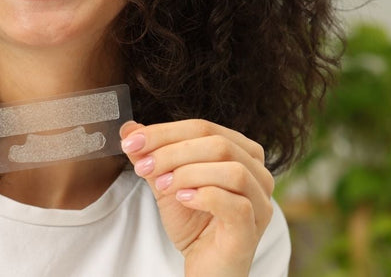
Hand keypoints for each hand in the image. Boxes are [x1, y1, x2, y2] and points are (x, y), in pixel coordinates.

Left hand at [120, 119, 274, 276]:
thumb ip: (153, 157)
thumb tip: (130, 129)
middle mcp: (258, 174)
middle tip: (143, 165)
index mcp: (242, 154)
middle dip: (173, 151)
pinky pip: (235, 204)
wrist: (204, 268)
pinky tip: (182, 199)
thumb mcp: (167, 185)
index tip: (132, 140)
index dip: (166, 131)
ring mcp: (260, 202)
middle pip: (218, 144)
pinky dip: (204, 196)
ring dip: (189, 173)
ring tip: (162, 186)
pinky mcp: (252, 229)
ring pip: (232, 170)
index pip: (205, 128)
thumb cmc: (194, 225)